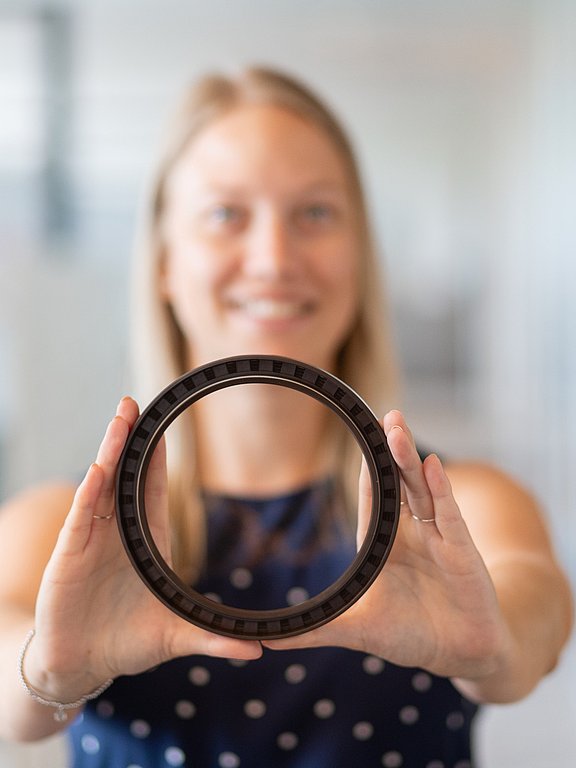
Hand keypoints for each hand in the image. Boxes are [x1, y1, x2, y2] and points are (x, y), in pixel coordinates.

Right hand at [26, 397, 261, 703]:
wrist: (82, 665)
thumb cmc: (127, 643)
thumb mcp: (176, 637)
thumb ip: (214, 639)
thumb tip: (258, 651)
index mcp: (146, 543)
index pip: (151, 489)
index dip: (155, 457)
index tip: (165, 426)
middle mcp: (117, 534)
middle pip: (124, 476)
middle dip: (129, 439)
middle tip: (135, 403)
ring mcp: (91, 541)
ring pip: (101, 486)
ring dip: (109, 451)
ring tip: (119, 417)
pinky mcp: (69, 556)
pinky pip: (80, 517)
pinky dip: (89, 491)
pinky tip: (99, 467)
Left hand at [264, 410, 509, 681]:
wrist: (463, 655)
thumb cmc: (410, 635)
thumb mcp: (355, 631)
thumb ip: (313, 631)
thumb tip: (264, 641)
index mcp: (385, 545)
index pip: (373, 497)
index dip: (368, 466)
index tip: (359, 431)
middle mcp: (412, 534)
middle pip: (400, 483)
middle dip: (391, 449)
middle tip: (386, 414)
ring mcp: (439, 538)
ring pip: (423, 490)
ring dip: (410, 459)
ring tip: (398, 427)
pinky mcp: (463, 552)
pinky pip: (450, 515)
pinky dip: (442, 490)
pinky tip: (432, 465)